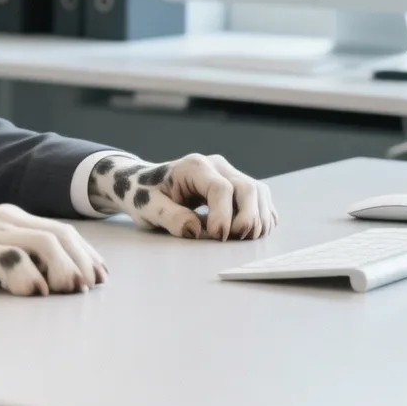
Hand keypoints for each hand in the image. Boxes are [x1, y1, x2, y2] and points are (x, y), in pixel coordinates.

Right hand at [0, 204, 107, 296]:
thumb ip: (17, 257)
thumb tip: (53, 284)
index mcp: (13, 218)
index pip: (63, 231)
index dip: (86, 254)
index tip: (99, 278)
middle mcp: (5, 219)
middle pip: (60, 235)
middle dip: (82, 262)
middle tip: (88, 289)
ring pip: (43, 243)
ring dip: (63, 269)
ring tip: (66, 292)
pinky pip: (10, 258)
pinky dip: (29, 276)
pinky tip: (32, 293)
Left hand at [87, 153, 276, 240]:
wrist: (145, 185)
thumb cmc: (144, 195)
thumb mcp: (148, 207)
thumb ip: (169, 217)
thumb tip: (194, 230)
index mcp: (193, 166)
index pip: (220, 188)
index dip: (224, 215)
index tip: (218, 237)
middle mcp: (216, 165)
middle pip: (247, 188)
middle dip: (247, 218)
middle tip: (234, 240)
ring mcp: (229, 173)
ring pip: (259, 192)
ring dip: (258, 219)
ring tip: (242, 239)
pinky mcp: (237, 185)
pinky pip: (261, 199)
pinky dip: (262, 217)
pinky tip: (250, 233)